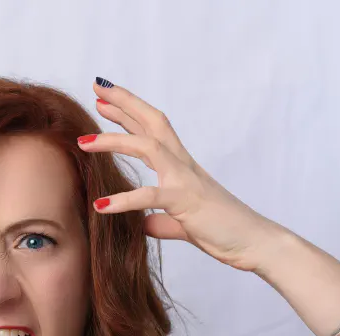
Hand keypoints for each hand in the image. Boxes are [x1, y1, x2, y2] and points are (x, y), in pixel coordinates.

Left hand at [78, 78, 285, 272]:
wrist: (256, 244)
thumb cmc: (224, 230)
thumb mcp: (183, 223)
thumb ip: (161, 220)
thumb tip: (144, 224)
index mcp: (182, 167)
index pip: (153, 130)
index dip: (129, 112)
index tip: (104, 100)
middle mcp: (184, 166)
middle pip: (152, 122)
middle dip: (124, 103)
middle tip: (97, 88)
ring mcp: (186, 181)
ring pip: (148, 147)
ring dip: (114, 141)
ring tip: (83, 142)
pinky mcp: (186, 203)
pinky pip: (151, 197)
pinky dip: (124, 200)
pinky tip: (101, 206)